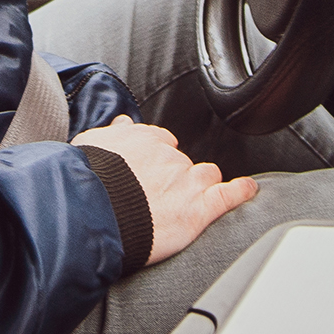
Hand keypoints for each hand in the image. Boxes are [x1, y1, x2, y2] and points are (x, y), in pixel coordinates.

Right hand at [72, 115, 258, 264]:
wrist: (94, 211)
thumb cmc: (86, 181)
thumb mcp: (90, 145)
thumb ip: (110, 134)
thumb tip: (122, 123)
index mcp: (144, 140)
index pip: (164, 142)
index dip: (162, 156)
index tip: (157, 167)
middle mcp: (169, 156)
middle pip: (184, 162)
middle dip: (179, 176)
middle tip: (164, 194)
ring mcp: (187, 181)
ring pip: (207, 175)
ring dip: (204, 184)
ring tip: (197, 197)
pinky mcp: (199, 208)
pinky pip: (228, 195)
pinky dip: (241, 192)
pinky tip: (248, 190)